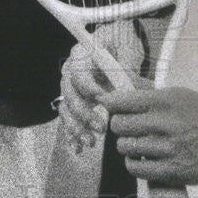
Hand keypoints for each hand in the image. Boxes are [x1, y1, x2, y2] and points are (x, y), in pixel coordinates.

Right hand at [59, 21, 143, 150]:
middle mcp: (70, 71)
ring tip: (91, 142)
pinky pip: (66, 120)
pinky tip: (78, 148)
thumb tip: (131, 92)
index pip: (78, 71)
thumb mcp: (127, 54)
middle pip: (70, 93)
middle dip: (84, 113)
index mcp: (81, 54)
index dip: (88, 86)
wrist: (116, 52)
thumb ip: (127, 71)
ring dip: (76, 128)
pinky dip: (71, 135)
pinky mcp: (71, 103)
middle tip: (101, 127)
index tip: (102, 99)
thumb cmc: (122, 49)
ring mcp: (68, 88)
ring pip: (65, 109)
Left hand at [99, 86, 197, 185]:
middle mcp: (164, 123)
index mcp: (165, 101)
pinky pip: (135, 168)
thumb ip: (150, 93)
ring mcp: (166, 148)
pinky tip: (143, 159)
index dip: (110, 105)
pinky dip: (135, 164)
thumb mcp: (181, 95)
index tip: (109, 108)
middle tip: (129, 128)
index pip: (121, 101)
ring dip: (128, 147)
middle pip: (118, 125)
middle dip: (119, 127)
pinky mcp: (170, 171)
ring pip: (124, 147)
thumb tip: (122, 85)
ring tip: (139, 145)